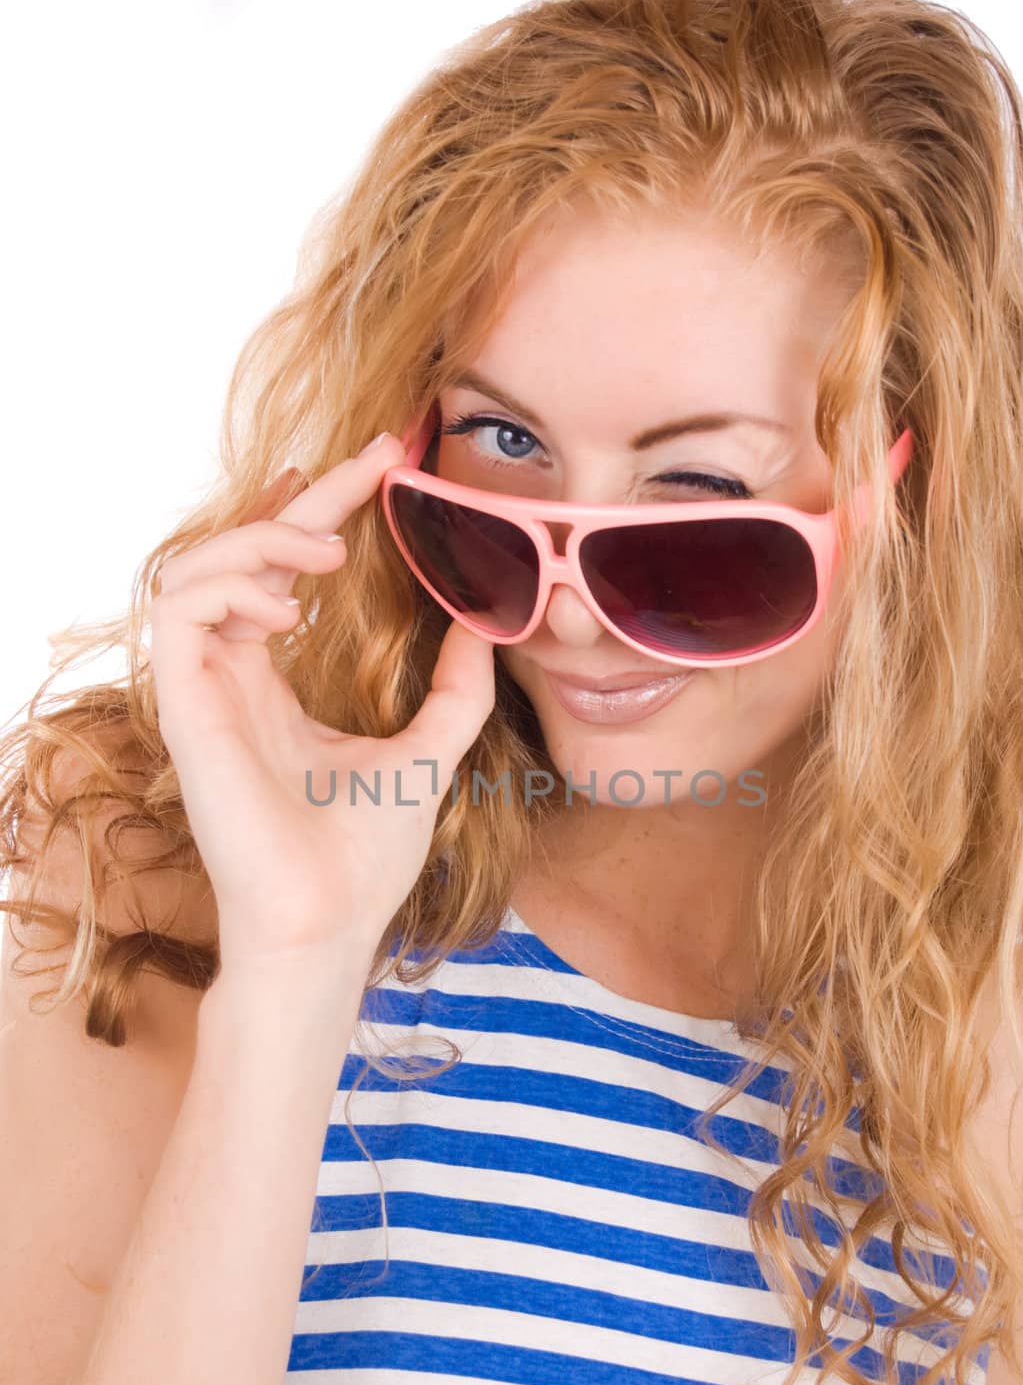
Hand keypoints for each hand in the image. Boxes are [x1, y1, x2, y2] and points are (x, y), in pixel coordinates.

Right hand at [149, 434, 496, 974]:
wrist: (329, 923)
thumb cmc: (366, 857)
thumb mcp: (430, 751)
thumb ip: (454, 689)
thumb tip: (483, 622)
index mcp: (271, 686)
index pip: (281, 575)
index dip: (320, 511)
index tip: (379, 468)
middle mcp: (229, 680)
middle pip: (241, 557)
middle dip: (302, 498)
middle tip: (372, 461)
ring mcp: (202, 693)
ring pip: (193, 570)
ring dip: (259, 540)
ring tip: (326, 552)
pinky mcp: (183, 708)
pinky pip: (177, 612)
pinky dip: (228, 585)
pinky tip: (287, 603)